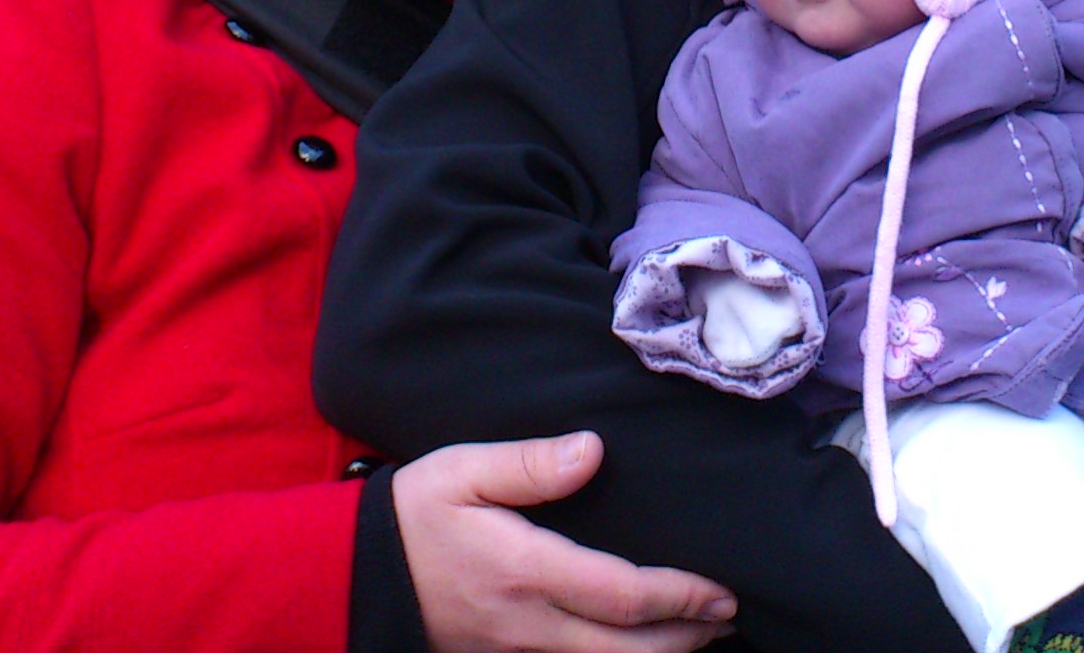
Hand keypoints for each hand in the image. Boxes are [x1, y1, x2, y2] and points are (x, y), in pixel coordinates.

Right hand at [394, 431, 740, 652]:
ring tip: (702, 632)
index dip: (681, 598)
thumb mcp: (461, 471)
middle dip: (688, 637)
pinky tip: (641, 642)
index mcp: (526, 573)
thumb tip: (593, 450)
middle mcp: (530, 625)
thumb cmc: (412, 517)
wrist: (354, 576)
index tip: (722, 589)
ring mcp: (518, 651)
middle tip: (730, 615)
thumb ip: (529, 463)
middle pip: (628, 650)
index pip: (622, 599)